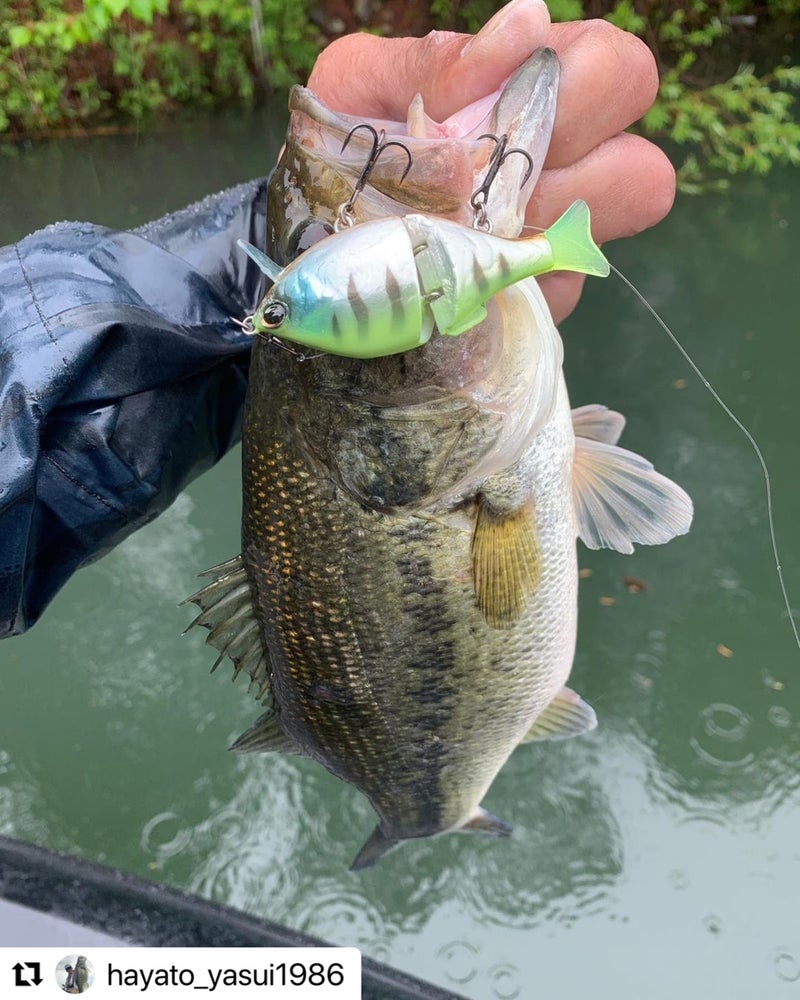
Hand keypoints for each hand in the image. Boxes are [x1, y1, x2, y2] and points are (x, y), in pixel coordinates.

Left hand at [308, 0, 673, 323]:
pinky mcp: (532, 297)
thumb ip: (439, 59)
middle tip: (487, 186)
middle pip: (641, 173)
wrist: (317, 224)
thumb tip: (526, 22)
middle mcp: (569, 166)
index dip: (587, 93)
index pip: (623, 75)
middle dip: (569, 179)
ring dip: (527, 235)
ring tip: (459, 227)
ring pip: (594, 241)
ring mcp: (555, 239)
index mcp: (540, 90)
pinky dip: (494, 284)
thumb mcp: (369, 81)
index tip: (509, 115)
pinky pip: (543, 297)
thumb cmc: (350, 136)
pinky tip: (449, 268)